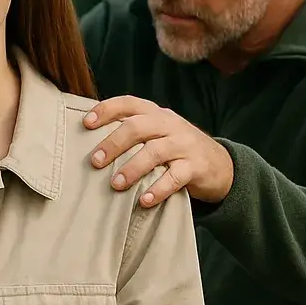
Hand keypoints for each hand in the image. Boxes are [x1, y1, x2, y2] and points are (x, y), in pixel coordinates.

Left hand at [84, 95, 233, 205]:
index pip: (129, 103)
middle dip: (114, 143)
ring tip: (115, 184)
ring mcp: (184, 145)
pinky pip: (176, 177)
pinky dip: (159, 189)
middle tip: (95, 162)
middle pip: (138, 127)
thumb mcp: (156, 133)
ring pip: (155, 151)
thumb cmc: (174, 149)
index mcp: (156, 113)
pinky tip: (144, 201)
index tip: (86, 123)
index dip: (107, 109)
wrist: (220, 165)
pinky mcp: (196, 167)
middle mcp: (169, 125)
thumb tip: (86, 142)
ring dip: (132, 168)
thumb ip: (131, 133)